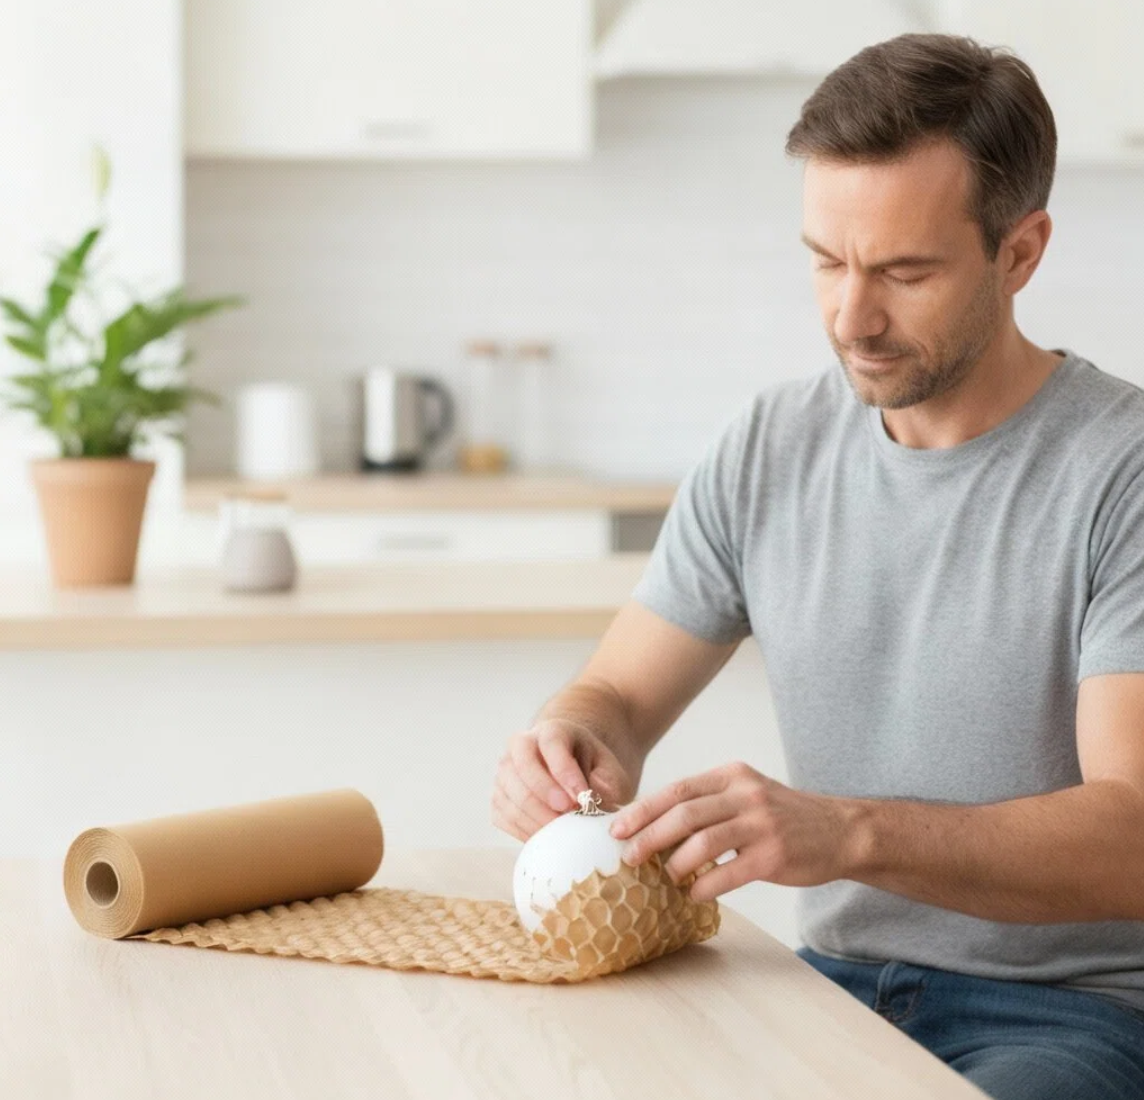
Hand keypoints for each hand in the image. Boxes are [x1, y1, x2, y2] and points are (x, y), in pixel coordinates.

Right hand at [491, 718, 637, 841]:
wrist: (573, 773)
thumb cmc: (592, 771)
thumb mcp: (610, 771)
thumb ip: (608, 783)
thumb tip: (592, 797)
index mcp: (552, 730)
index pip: (552, 744)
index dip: (565, 772)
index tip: (582, 797)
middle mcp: (521, 745)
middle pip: (523, 766)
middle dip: (545, 793)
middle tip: (568, 813)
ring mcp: (505, 772)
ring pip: (511, 794)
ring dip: (536, 817)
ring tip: (562, 831)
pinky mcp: (499, 797)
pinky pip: (504, 816)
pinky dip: (525, 830)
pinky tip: (547, 836)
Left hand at [609, 761, 860, 901]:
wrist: (841, 830)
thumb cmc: (784, 816)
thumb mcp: (747, 794)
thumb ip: (709, 804)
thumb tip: (655, 827)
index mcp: (732, 776)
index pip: (678, 789)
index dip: (643, 809)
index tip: (617, 828)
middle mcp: (745, 795)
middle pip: (684, 814)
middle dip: (649, 836)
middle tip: (628, 856)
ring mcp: (762, 824)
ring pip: (703, 842)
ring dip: (676, 863)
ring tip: (666, 876)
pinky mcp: (775, 855)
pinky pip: (729, 872)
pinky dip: (705, 885)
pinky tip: (694, 894)